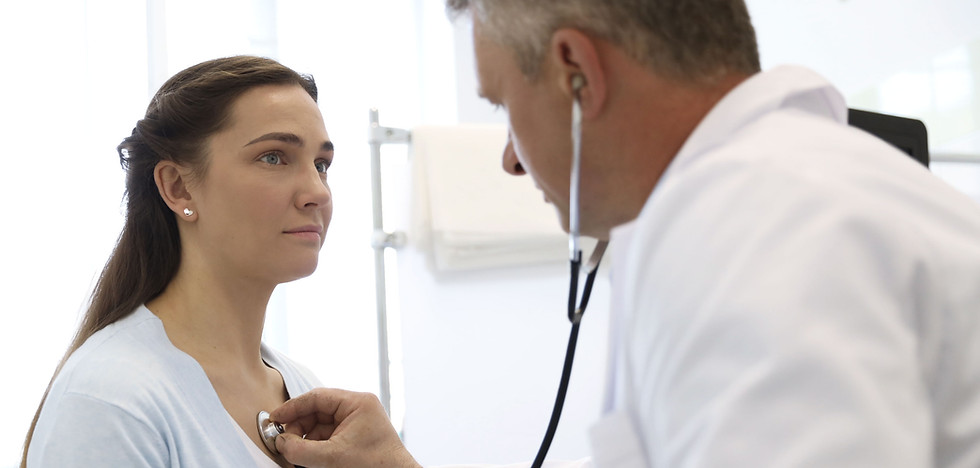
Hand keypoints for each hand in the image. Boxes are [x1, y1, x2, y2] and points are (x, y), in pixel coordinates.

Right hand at [270, 388, 420, 467]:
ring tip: (294, 452)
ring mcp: (357, 423)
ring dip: (305, 438)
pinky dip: (315, 446)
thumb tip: (281, 443)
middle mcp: (358, 409)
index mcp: (357, 403)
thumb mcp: (333, 457)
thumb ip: (302, 450)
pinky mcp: (355, 438)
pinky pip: (329, 436)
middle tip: (283, 441)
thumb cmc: (375, 465)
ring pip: (321, 425)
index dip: (293, 407)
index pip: (317, 397)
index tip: (275, 418)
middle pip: (317, 411)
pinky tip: (307, 457)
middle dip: (298, 426)